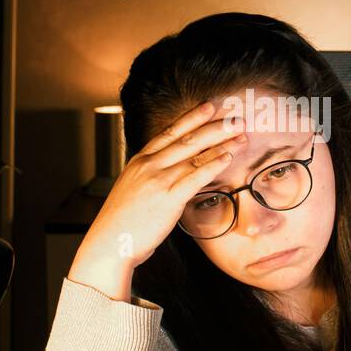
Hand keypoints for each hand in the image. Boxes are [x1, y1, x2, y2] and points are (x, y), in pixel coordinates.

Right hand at [67, 100, 246, 298]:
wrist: (109, 243)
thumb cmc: (122, 222)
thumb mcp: (132, 189)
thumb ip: (149, 177)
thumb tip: (168, 174)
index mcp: (140, 161)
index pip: (169, 132)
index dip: (191, 118)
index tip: (209, 107)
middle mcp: (149, 165)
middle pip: (187, 138)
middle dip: (214, 126)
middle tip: (236, 117)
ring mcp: (158, 180)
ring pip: (195, 155)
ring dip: (222, 144)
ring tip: (241, 136)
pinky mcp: (168, 198)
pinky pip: (195, 177)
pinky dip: (213, 165)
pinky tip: (228, 158)